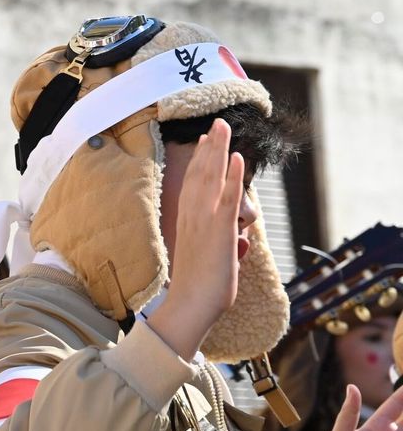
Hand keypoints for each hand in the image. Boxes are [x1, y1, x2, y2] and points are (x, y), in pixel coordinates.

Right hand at [147, 119, 242, 359]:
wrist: (189, 307)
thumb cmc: (199, 290)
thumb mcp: (214, 260)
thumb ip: (227, 244)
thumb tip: (242, 241)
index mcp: (188, 223)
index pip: (195, 185)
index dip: (201, 161)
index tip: (206, 142)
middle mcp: (193, 218)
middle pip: (201, 175)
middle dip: (210, 147)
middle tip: (217, 123)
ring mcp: (204, 223)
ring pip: (210, 179)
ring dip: (218, 151)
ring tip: (223, 128)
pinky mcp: (219, 231)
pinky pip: (225, 198)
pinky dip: (231, 176)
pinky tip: (236, 157)